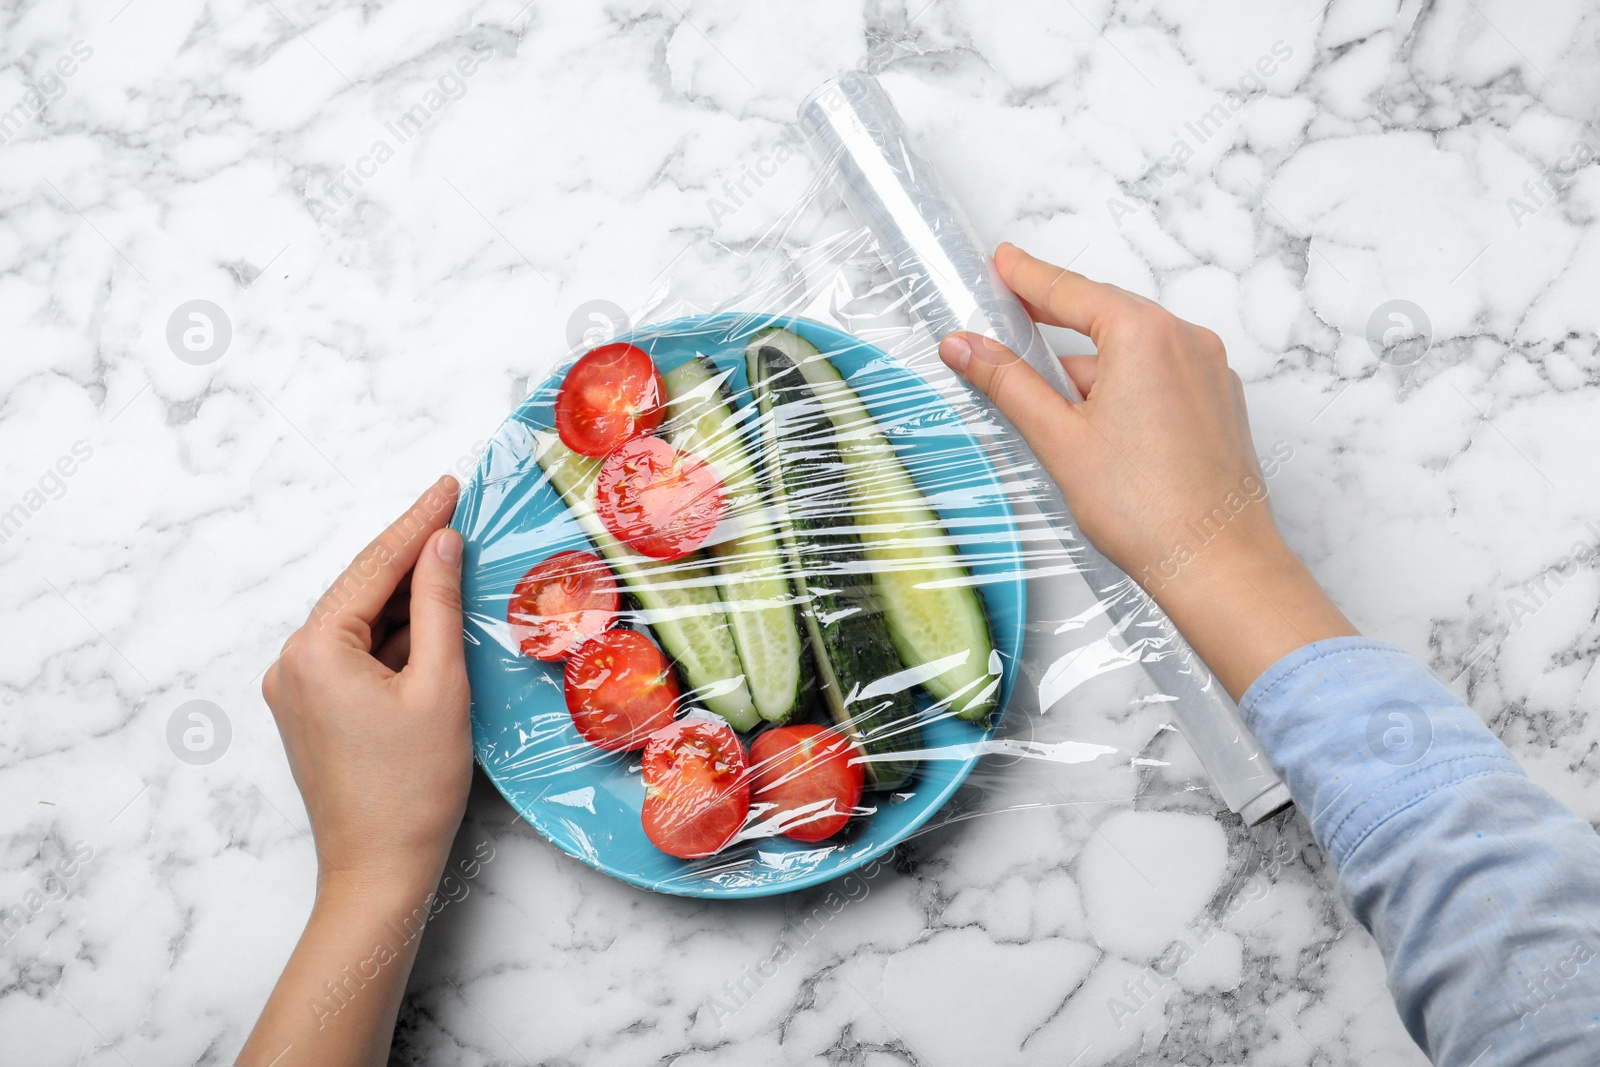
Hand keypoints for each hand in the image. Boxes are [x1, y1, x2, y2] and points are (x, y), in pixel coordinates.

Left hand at [263, 475, 471, 896]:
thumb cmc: (413, 786)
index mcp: (315, 649)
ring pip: (360, 621)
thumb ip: (439, 606)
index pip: (374, 567)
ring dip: (406, 595)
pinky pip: (355, 653)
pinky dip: (394, 635)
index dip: (418, 522)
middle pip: (362, 589)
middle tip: (457, 510)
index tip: (451, 484)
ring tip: (455, 558)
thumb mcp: (440, 685)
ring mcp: (295, 688)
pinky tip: (431, 618)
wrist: (378, 870)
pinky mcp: (310, 712)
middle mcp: (291, 661)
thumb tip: (443, 545)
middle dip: (411, 552)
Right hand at [940, 243, 1354, 697]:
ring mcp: (1210, 372)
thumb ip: (1008, 383)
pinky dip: (1125, 385)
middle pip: (1104, 316)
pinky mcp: (1219, 404)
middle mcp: (1186, 341)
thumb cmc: (1147, 508)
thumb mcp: (1058, 438)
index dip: (1028, 277)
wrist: (1216, 563)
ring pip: (1133, 352)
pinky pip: (1161, 376)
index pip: (1070, 291)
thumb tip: (966, 346)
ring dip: (1089, 368)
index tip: (1003, 261)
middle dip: (1055, 323)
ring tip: (1049, 404)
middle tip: (1010, 318)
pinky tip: (1098, 423)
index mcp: (1145, 335)